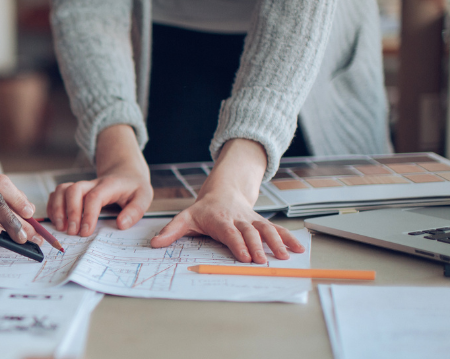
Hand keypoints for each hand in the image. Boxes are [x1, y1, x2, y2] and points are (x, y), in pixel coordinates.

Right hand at [47, 161, 151, 236]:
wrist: (125, 173)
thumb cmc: (133, 188)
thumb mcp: (144, 196)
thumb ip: (135, 210)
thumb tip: (120, 224)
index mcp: (109, 185)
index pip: (95, 196)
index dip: (88, 214)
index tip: (86, 232)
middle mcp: (92, 183)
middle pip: (73, 190)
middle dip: (70, 212)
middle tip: (72, 232)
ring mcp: (81, 186)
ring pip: (61, 190)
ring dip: (57, 208)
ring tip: (61, 227)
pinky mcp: (73, 190)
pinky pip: (56, 194)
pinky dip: (52, 206)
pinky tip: (56, 221)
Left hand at [149, 189, 303, 263]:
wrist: (223, 191)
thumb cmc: (203, 210)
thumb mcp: (185, 217)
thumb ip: (171, 231)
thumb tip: (154, 244)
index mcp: (219, 219)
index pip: (229, 232)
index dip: (237, 243)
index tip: (244, 256)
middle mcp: (238, 219)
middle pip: (249, 233)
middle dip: (257, 247)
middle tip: (263, 261)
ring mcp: (252, 220)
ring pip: (266, 230)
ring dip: (276, 243)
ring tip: (285, 256)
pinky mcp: (262, 222)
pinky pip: (276, 229)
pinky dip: (288, 238)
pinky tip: (299, 248)